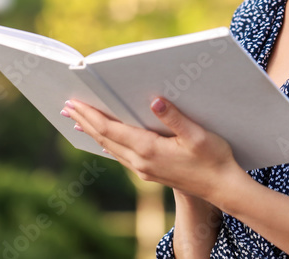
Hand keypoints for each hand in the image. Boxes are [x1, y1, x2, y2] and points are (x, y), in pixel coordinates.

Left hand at [61, 97, 245, 203]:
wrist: (222, 187)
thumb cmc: (214, 159)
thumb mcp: (197, 135)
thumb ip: (174, 117)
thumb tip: (154, 100)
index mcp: (149, 149)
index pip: (110, 129)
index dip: (90, 115)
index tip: (74, 103)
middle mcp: (141, 162)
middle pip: (105, 138)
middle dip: (85, 121)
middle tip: (66, 107)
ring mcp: (144, 170)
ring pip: (111, 148)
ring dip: (93, 132)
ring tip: (78, 120)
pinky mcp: (150, 172)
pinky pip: (121, 155)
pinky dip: (108, 143)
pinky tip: (105, 141)